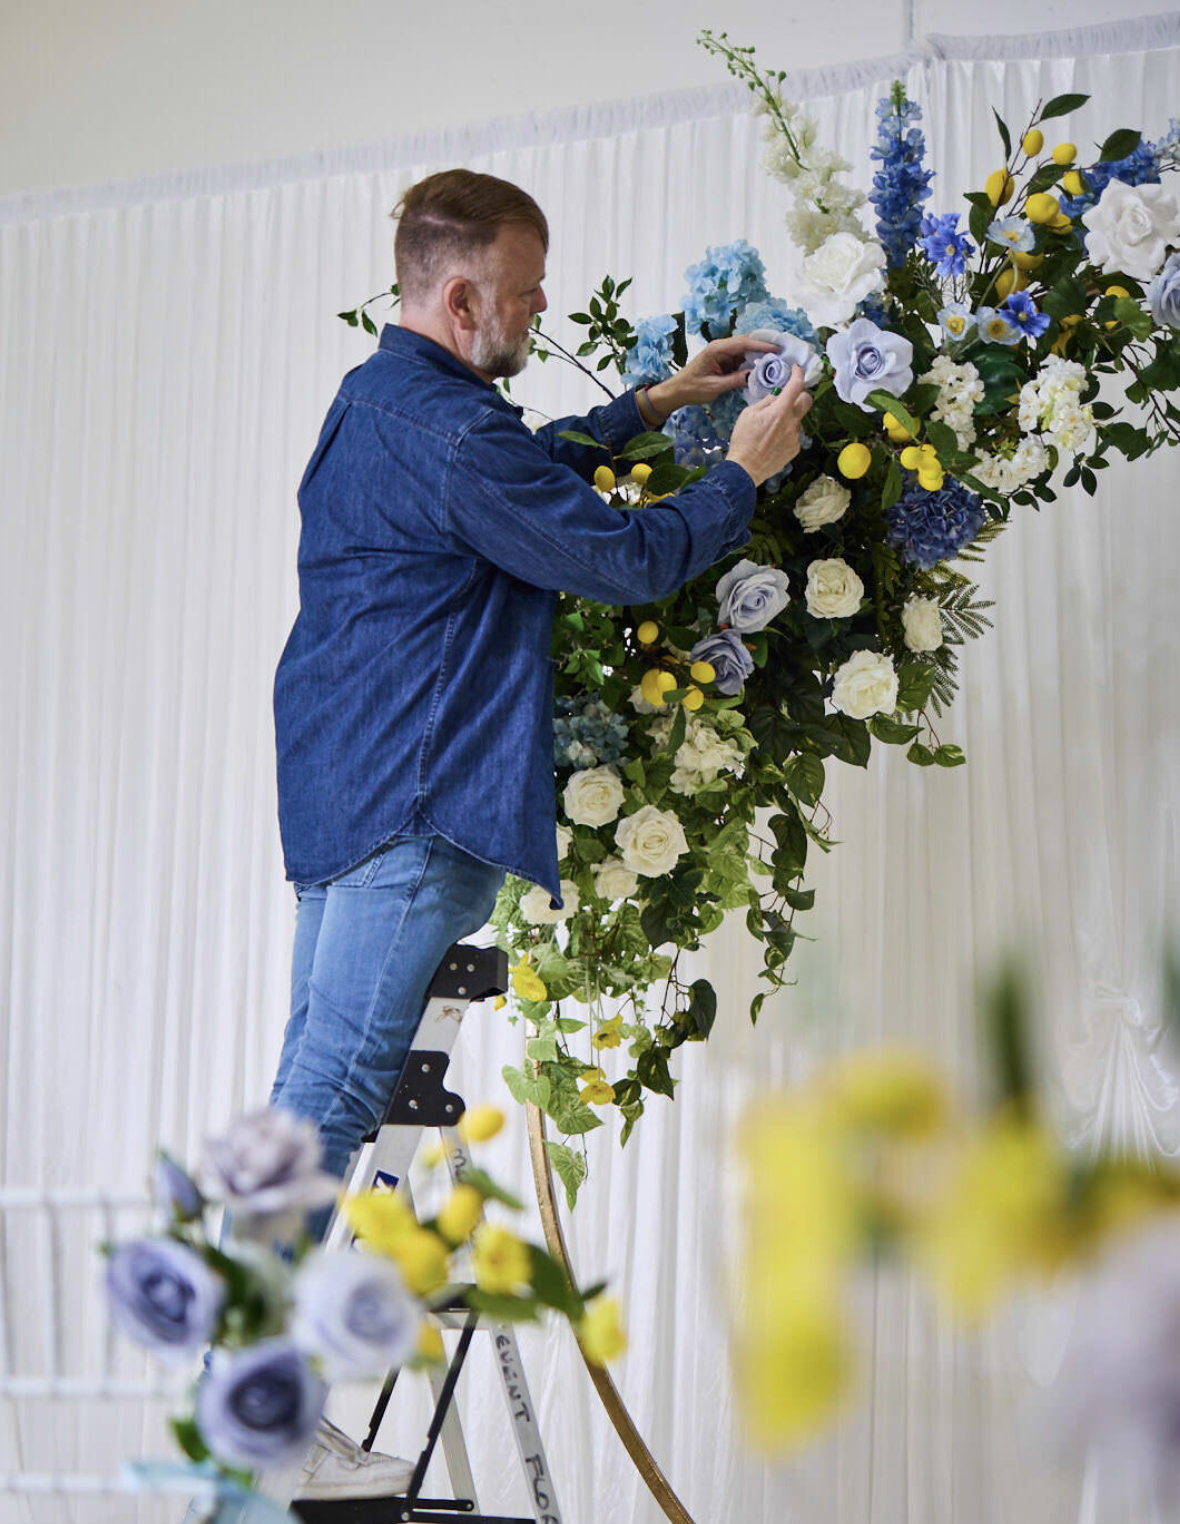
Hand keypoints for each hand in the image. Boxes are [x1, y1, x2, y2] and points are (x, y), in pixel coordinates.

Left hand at [645, 335, 776, 417]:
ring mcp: (723, 353)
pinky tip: (764, 366)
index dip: (762, 345)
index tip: (777, 348)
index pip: (743, 343)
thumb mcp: (714, 387)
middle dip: (764, 346)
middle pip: (747, 342)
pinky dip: (753, 361)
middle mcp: (721, 347)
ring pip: (746, 350)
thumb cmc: (692, 388)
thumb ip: (734, 380)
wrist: (677, 390)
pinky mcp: (724, 360)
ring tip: (777, 358)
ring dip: (760, 354)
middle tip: (783, 350)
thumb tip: (754, 375)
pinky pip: (742, 358)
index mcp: (717, 349)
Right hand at [725, 366, 813, 486]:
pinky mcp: (795, 448)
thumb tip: (776, 394)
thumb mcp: (749, 414)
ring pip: (798, 419)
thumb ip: (766, 401)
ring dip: (789, 417)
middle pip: (807, 400)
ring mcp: (795, 436)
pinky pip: (794, 434)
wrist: (746, 468)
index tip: (797, 370)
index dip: (798, 374)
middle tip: (788, 397)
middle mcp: (792, 422)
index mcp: (780, 410)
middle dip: (800, 394)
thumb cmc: (743, 441)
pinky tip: (773, 439)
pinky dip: (786, 432)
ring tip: (772, 427)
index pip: (796, 385)